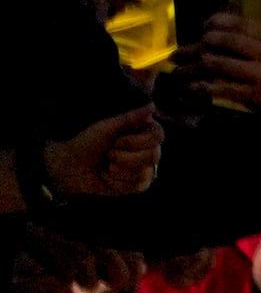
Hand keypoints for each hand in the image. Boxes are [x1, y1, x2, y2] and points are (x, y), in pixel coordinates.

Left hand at [34, 102, 162, 199]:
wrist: (69, 167)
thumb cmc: (86, 143)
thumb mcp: (105, 128)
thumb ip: (130, 118)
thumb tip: (151, 106)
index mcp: (144, 132)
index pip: (158, 136)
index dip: (137, 141)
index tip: (116, 141)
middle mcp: (149, 149)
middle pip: (152, 155)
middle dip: (123, 157)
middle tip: (108, 153)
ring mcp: (145, 168)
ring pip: (143, 172)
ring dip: (117, 170)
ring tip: (106, 166)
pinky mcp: (137, 185)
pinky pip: (136, 185)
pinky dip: (116, 182)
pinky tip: (107, 177)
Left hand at [183, 17, 260, 144]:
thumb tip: (232, 36)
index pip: (241, 23)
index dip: (217, 22)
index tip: (204, 26)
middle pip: (225, 41)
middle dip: (199, 45)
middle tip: (182, 52)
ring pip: (218, 64)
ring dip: (193, 67)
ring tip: (179, 71)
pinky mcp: (256, 94)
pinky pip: (222, 89)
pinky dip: (202, 89)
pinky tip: (191, 90)